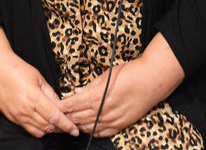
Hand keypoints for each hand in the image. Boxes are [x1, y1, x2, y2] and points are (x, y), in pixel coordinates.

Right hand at [0, 28, 78, 137]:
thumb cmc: (16, 69)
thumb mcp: (38, 78)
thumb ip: (50, 93)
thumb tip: (61, 104)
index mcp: (34, 98)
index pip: (54, 117)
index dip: (66, 125)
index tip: (74, 129)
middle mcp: (25, 110)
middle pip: (48, 126)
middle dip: (61, 128)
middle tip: (69, 124)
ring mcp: (17, 116)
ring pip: (39, 131)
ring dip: (50, 129)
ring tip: (57, 124)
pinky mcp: (12, 118)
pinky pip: (28, 129)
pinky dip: (38, 129)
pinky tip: (44, 122)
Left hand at [59, 33, 183, 136]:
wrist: (152, 81)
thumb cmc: (130, 73)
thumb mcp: (107, 74)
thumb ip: (90, 86)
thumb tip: (77, 91)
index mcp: (97, 96)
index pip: (72, 105)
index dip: (61, 107)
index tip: (53, 106)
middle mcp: (102, 111)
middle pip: (77, 118)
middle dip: (66, 117)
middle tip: (57, 116)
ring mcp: (111, 120)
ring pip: (87, 127)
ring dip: (77, 124)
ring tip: (70, 122)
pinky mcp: (120, 125)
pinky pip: (100, 132)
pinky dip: (91, 130)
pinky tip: (87, 127)